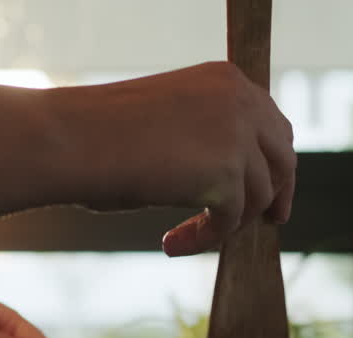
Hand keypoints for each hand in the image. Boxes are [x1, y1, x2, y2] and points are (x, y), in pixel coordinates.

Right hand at [53, 62, 295, 255]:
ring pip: (259, 197)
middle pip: (283, 158)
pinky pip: (231, 222)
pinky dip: (204, 239)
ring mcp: (237, 136)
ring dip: (226, 224)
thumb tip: (237, 187)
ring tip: (181, 237)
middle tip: (268, 222)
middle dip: (275, 194)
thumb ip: (208, 139)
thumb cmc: (101, 134)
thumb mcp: (170, 122)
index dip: (274, 161)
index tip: (269, 190)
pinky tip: (170, 244)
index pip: (272, 124)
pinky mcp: (226, 176)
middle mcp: (240, 100)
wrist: (70, 139)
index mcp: (226, 79)